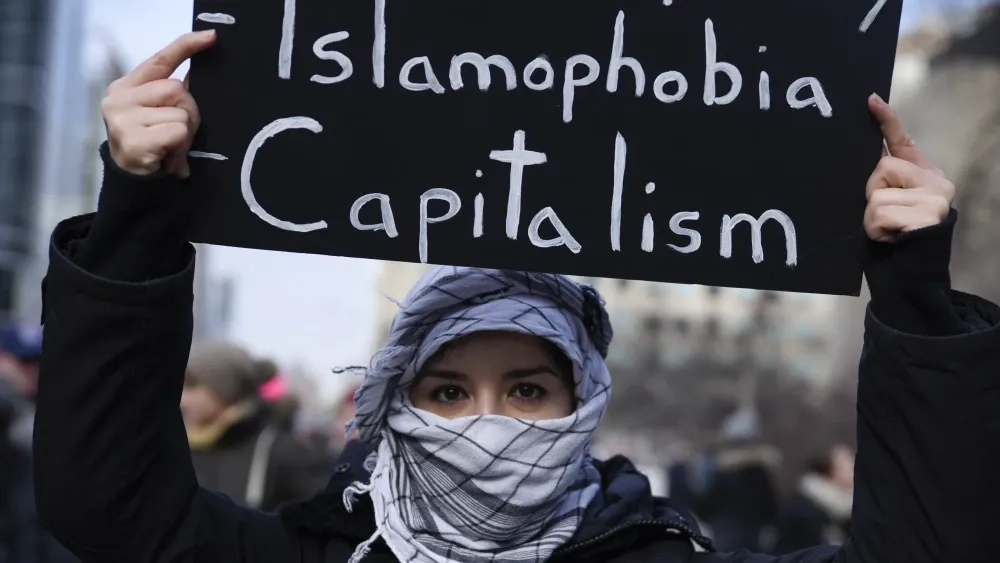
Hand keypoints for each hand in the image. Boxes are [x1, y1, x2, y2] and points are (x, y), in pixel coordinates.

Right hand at [102, 30, 216, 178]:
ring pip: (180, 113)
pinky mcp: (132, 139)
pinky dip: (179, 147)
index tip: (211, 37)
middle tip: (178, 135)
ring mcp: (122, 118)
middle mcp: (119, 97)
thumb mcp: (160, 114)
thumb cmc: (152, 145)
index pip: (160, 60)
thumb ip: (172, 94)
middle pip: (177, 89)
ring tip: (169, 148)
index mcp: (127, 86)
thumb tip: (195, 76)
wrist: (133, 183)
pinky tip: (166, 158)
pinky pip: (176, 131)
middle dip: (188, 113)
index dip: (186, 46)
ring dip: (184, 134)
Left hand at [864, 94, 954, 241]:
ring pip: (877, 195)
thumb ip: (885, 181)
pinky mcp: (930, 215)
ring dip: (871, 219)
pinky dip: (877, 230)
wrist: (910, 277)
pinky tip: (891, 239)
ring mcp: (937, 198)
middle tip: (883, 219)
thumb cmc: (892, 240)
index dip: (885, 120)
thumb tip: (871, 159)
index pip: (903, 141)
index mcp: (925, 175)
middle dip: (871, 195)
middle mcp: (937, 182)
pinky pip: (881, 213)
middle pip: (882, 168)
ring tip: (887, 232)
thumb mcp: (887, 205)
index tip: (870, 99)